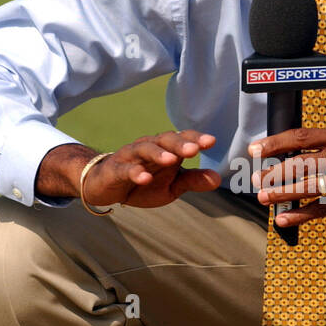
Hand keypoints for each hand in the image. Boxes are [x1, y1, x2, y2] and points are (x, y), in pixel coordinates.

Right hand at [84, 131, 220, 207]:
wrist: (107, 187)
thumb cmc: (144, 183)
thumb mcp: (172, 186)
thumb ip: (193, 181)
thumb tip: (218, 179)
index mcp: (165, 149)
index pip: (182, 138)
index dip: (195, 138)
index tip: (211, 141)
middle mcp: (148, 147)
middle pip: (164, 140)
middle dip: (179, 143)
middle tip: (194, 149)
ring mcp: (130, 157)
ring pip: (144, 149)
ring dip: (158, 154)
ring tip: (171, 160)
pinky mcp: (115, 170)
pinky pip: (125, 169)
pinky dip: (134, 172)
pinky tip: (143, 178)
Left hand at [248, 126, 325, 225]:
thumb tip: (291, 153)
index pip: (301, 137)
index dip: (275, 143)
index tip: (255, 150)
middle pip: (302, 163)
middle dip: (275, 173)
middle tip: (256, 180)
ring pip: (310, 186)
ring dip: (283, 193)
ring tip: (263, 198)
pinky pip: (322, 208)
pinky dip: (301, 214)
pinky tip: (283, 219)